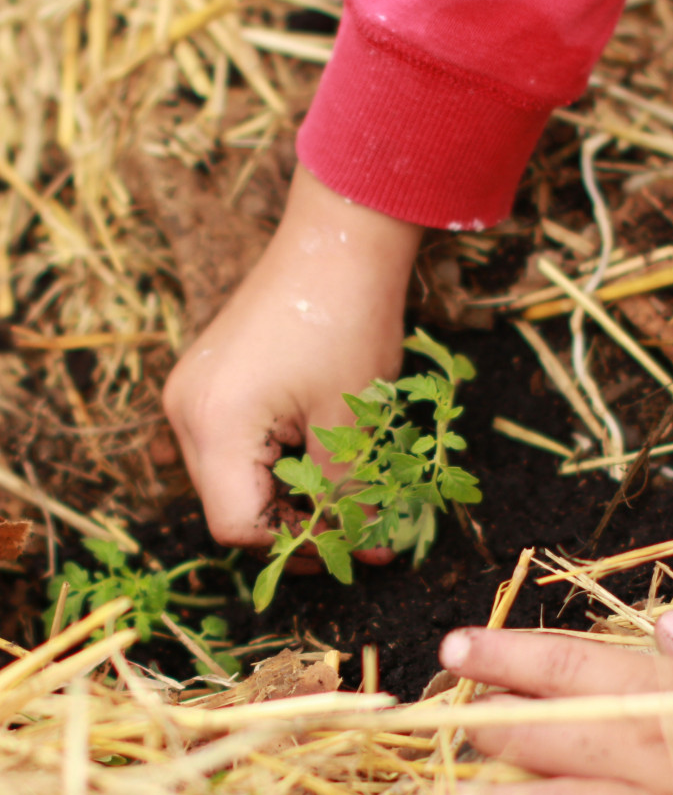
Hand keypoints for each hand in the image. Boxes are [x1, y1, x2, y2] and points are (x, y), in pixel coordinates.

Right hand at [163, 165, 422, 549]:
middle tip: (354, 530)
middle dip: (292, 528)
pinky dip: (272, 465)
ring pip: (230, 482)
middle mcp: (186, 413)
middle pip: (228, 508)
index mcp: (216, 425)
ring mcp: (191, 395)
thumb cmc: (349, 325)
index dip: (295, 547)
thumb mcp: (351, 424)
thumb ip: (347, 496)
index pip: (236, 527)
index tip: (349, 544)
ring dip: (284, 499)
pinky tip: (317, 460)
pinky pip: (231, 447)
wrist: (338, 241)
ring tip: (344, 496)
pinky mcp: (208, 382)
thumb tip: (363, 552)